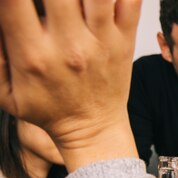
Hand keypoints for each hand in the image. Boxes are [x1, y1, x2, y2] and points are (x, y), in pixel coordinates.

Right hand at [0, 0, 141, 170]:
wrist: (93, 129)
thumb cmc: (48, 109)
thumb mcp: (3, 91)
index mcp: (33, 54)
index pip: (13, 0)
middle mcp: (70, 45)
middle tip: (48, 2)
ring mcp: (102, 41)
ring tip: (72, 1)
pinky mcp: (125, 41)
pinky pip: (131, 2)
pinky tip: (101, 0)